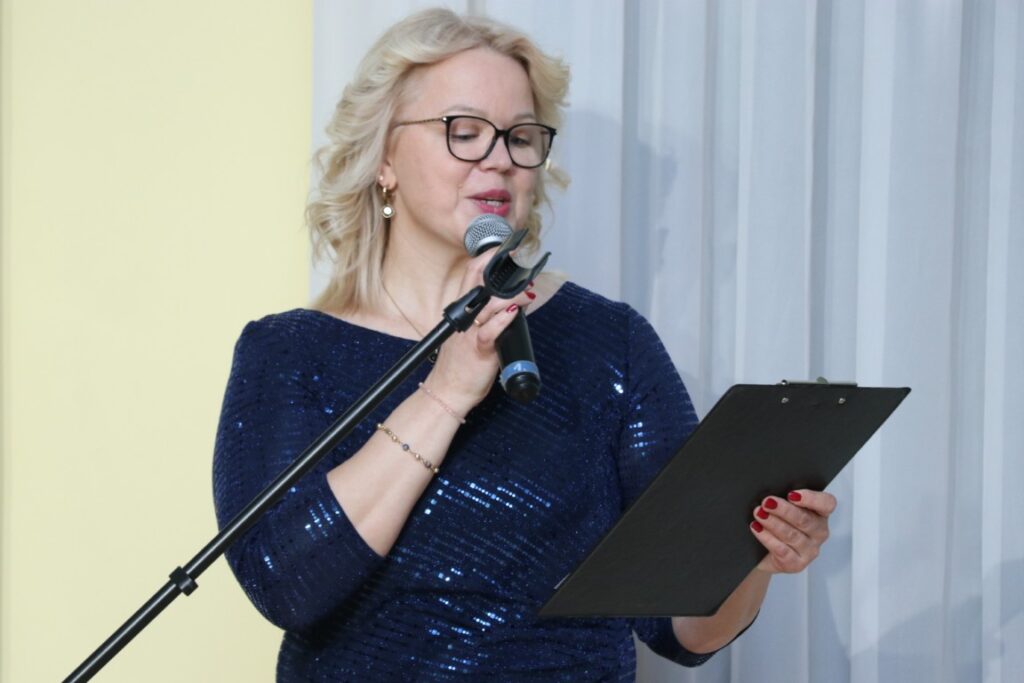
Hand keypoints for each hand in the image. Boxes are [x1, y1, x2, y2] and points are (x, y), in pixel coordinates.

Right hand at [422, 252, 534, 412]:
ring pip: (489, 304)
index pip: (472, 275)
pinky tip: (514, 312)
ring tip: (529, 289)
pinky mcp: (478, 349)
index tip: (507, 248)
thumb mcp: (472, 335)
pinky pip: (489, 331)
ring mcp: (470, 332)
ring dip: (512, 294)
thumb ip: (489, 318)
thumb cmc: (460, 364)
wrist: (447, 391)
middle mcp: (464, 317)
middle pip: (476, 279)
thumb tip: (515, 303)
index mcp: (463, 311)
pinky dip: (502, 320)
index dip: (488, 258)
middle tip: (517, 252)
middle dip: (496, 263)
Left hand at [750, 489, 835, 573]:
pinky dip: (767, 537)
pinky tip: (757, 528)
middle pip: (805, 519)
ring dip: (773, 522)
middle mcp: (819, 532)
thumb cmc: (777, 525)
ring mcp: (809, 550)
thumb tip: (772, 494)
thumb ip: (784, 500)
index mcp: (820, 514)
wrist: (764, 554)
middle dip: (784, 510)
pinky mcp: (797, 564)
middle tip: (767, 502)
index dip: (811, 498)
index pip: (827, 504)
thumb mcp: (783, 510)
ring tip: (759, 514)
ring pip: (792, 535)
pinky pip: (782, 550)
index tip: (792, 494)